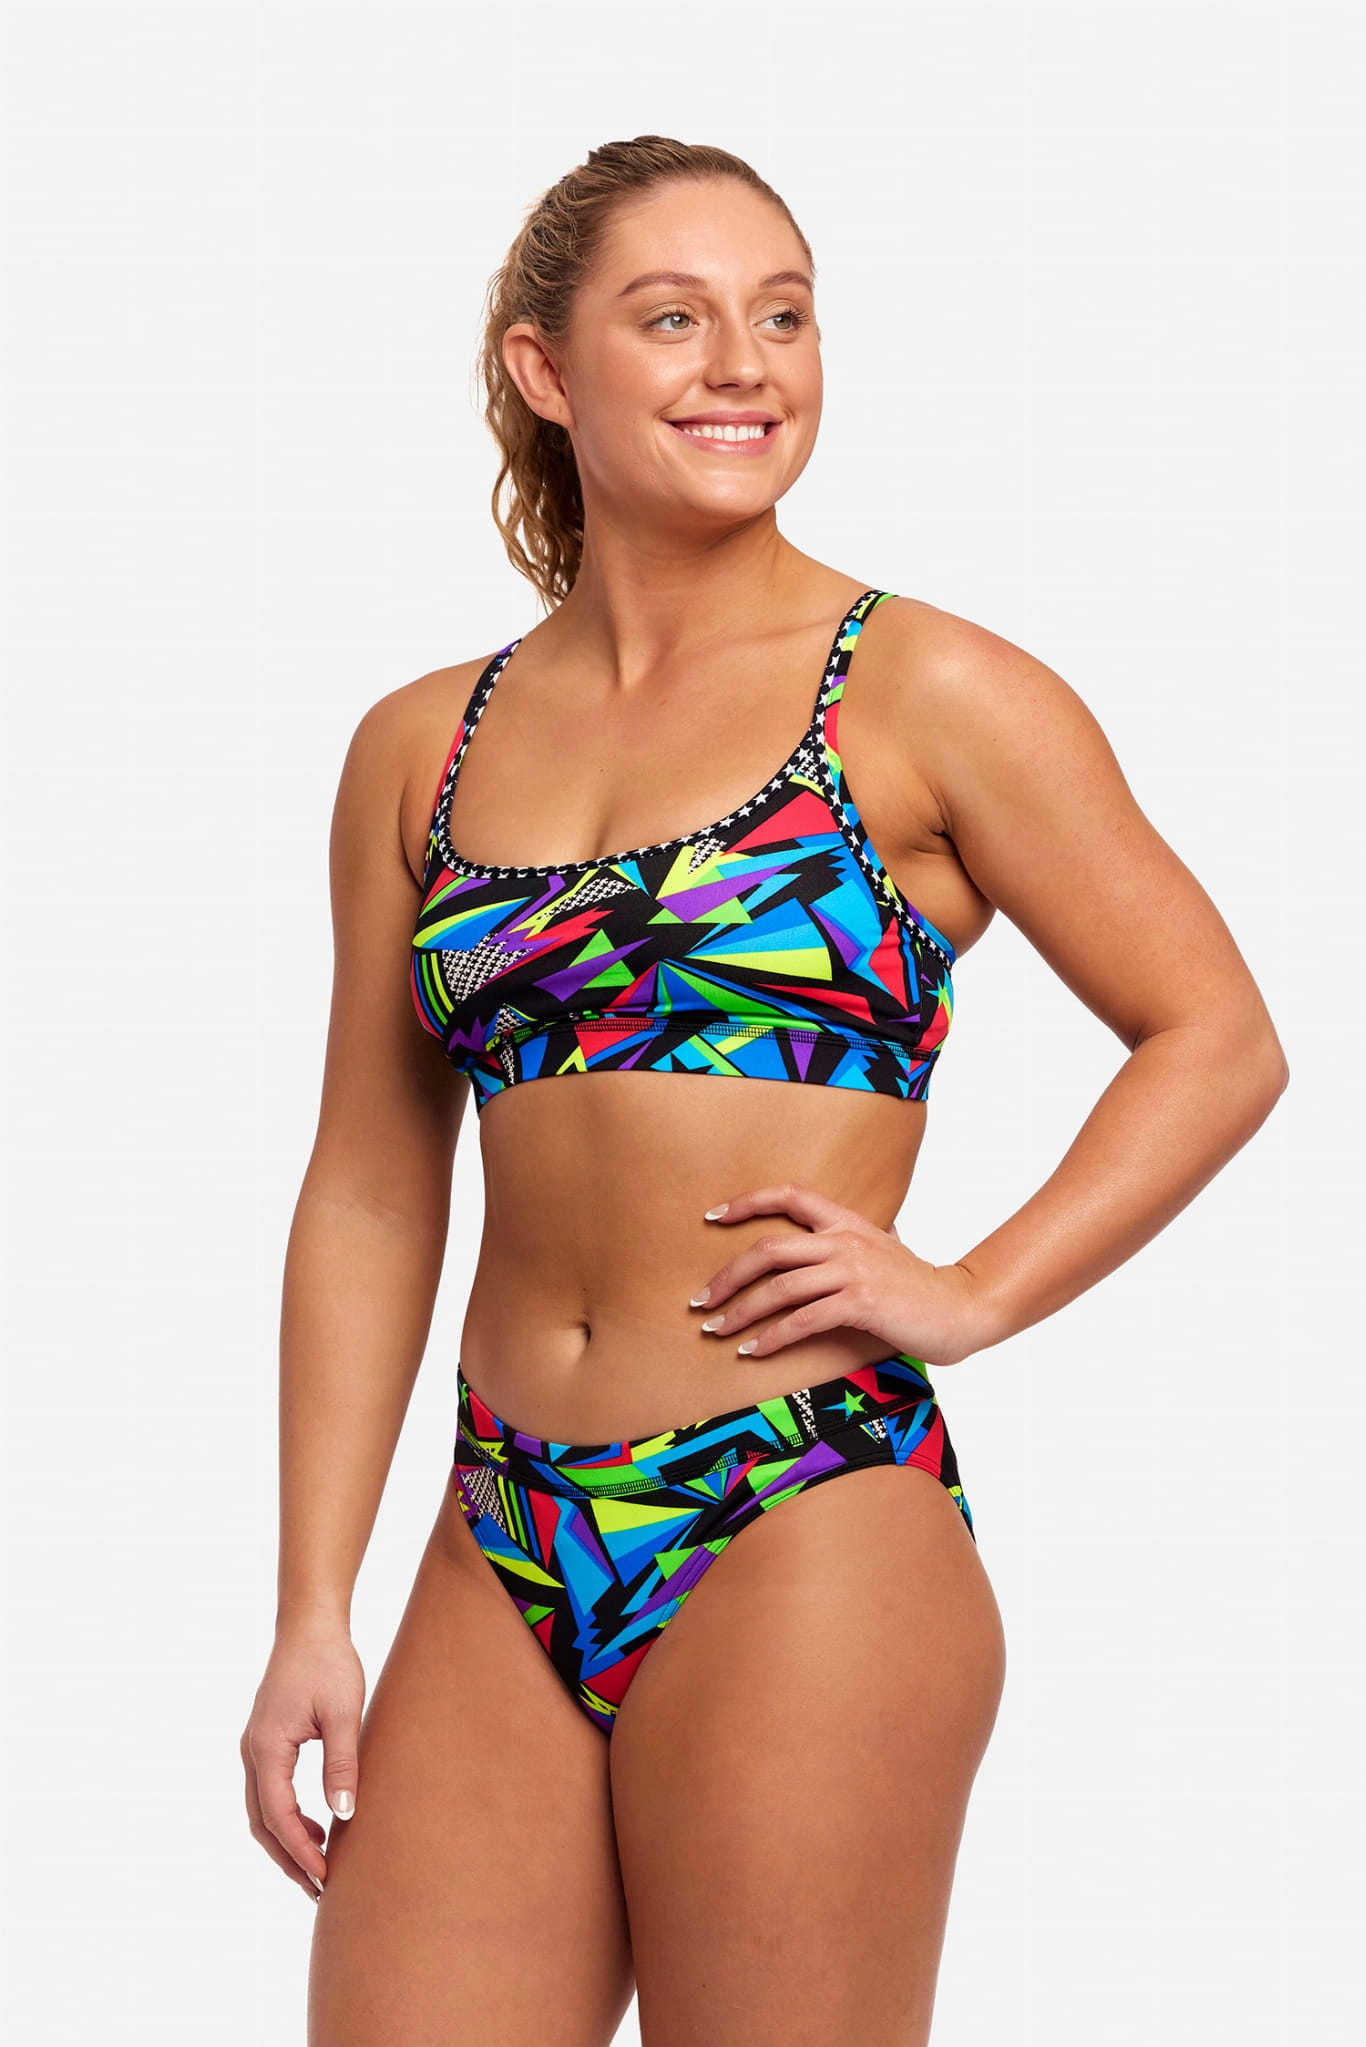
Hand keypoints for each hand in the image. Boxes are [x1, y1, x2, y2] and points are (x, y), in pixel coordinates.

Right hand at [241, 1620, 364, 1901]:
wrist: (310, 1625)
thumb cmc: (328, 1663)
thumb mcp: (343, 1713)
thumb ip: (342, 1764)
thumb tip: (345, 1814)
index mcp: (266, 1748)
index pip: (278, 1816)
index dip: (300, 1851)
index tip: (325, 1877)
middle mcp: (253, 1753)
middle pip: (262, 1823)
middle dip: (289, 1859)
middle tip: (320, 1890)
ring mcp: (255, 1748)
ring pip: (262, 1811)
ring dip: (286, 1842)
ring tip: (319, 1867)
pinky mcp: (266, 1742)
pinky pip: (269, 1793)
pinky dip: (287, 1818)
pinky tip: (318, 1824)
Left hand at [689, 1181, 992, 1368]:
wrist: (961, 1308)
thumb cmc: (919, 1285)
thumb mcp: (886, 1249)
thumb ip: (860, 1239)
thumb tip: (844, 1233)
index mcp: (847, 1222)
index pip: (790, 1195)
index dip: (748, 1201)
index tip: (712, 1217)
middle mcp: (845, 1241)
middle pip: (769, 1248)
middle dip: (727, 1276)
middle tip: (700, 1301)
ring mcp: (853, 1271)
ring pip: (779, 1288)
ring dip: (740, 1312)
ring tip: (716, 1331)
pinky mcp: (860, 1303)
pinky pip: (802, 1321)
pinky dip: (771, 1337)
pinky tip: (753, 1351)